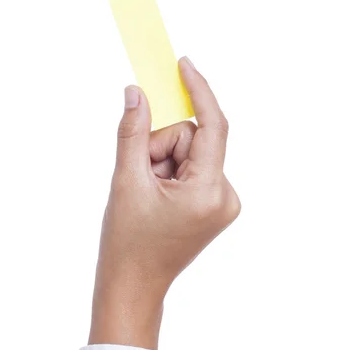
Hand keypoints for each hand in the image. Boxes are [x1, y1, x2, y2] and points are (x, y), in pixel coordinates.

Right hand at [88, 57, 240, 348]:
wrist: (133, 285)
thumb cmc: (127, 244)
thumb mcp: (125, 182)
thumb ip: (132, 132)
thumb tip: (135, 93)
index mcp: (208, 192)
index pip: (212, 126)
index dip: (198, 91)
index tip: (183, 64)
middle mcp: (224, 196)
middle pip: (193, 139)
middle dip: (160, 146)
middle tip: (137, 172)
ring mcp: (221, 203)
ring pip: (190, 152)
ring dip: (161, 161)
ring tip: (143, 191)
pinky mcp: (213, 205)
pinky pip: (192, 167)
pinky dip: (169, 171)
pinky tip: (153, 194)